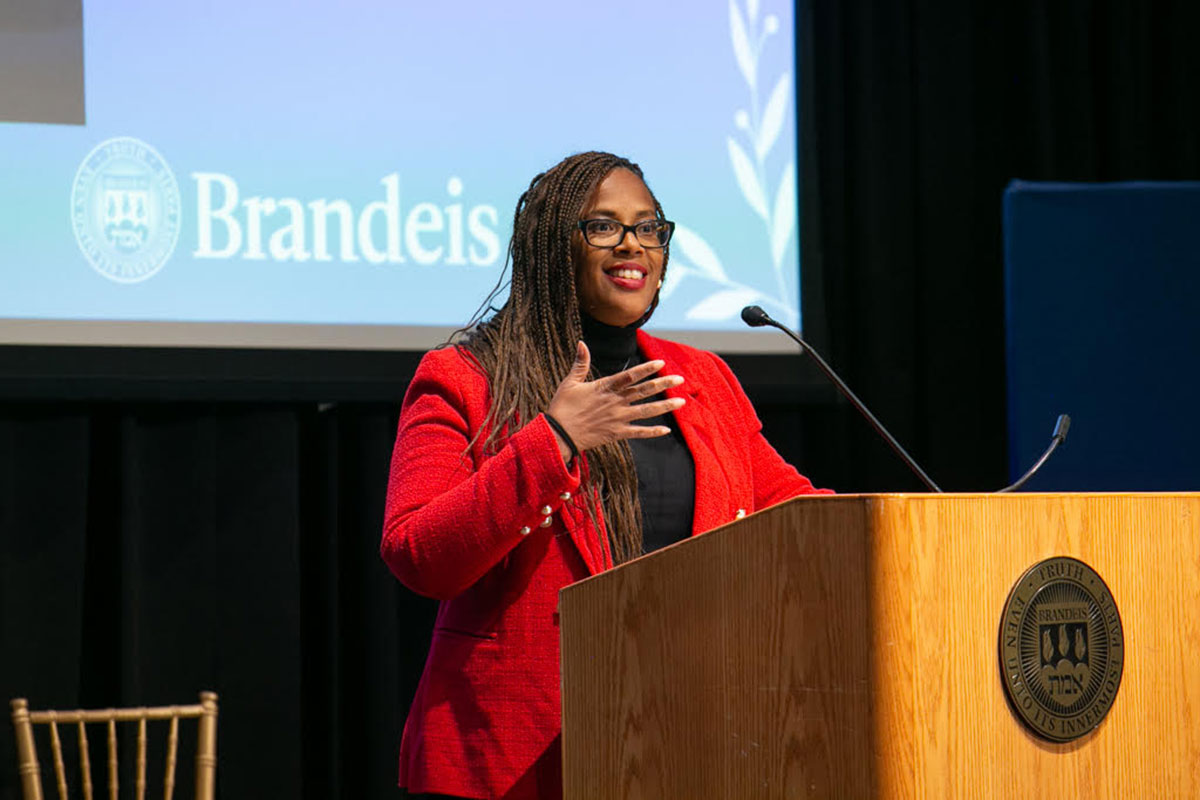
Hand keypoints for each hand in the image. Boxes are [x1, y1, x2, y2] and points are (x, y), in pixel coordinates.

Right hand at [547, 341, 684, 458]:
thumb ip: (580, 363)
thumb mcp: (570, 382)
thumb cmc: (562, 406)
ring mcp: (618, 418)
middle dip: (663, 384)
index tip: (661, 363)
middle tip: (680, 379)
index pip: (630, 375)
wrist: (558, 434)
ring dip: (665, 406)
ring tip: (682, 401)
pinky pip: (638, 433)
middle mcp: (615, 402)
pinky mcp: (616, 433)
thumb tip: (581, 343)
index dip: (646, 369)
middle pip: (644, 391)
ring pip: (646, 411)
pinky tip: (666, 430)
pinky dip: (652, 432)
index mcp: (605, 387)